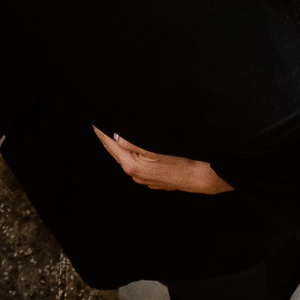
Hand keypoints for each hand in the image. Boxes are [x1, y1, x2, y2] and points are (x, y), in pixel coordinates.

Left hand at [92, 127, 233, 193]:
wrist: (205, 177)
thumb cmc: (183, 158)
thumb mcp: (155, 146)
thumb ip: (132, 142)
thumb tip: (117, 136)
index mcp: (132, 166)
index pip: (110, 145)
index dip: (101, 131)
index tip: (94, 120)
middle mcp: (137, 175)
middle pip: (118, 153)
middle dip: (111, 139)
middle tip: (104, 124)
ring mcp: (148, 180)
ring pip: (131, 159)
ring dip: (125, 148)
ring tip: (121, 134)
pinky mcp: (159, 180)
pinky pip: (143, 164)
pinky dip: (139, 154)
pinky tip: (143, 147)